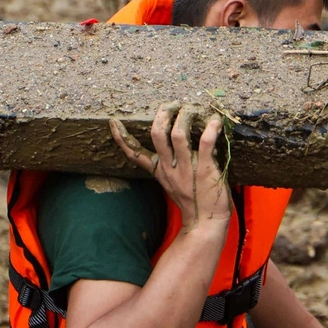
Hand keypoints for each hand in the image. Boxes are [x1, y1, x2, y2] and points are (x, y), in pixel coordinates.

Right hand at [110, 103, 230, 233]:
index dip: (122, 138)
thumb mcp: (172, 183)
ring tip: (193, 109)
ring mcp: (187, 168)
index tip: (113, 122)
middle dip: (164, 114)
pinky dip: (210, 129)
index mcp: (160, 170)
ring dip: (186, 117)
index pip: (135, 154)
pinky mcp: (205, 169)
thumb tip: (173, 142)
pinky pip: (205, 144)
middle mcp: (170, 167)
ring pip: (179, 134)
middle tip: (173, 104)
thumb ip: (169, 165)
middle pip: (158, 134)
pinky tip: (214, 121)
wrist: (206, 223)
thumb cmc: (192, 199)